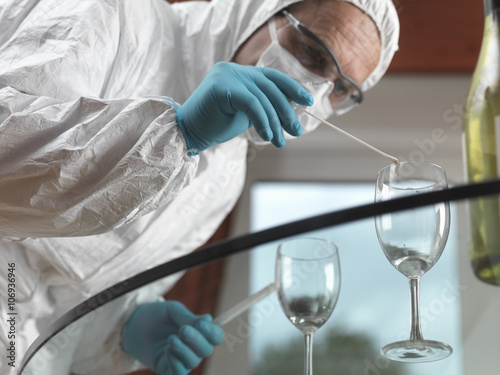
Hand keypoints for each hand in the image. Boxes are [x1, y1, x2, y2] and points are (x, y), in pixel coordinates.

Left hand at [121, 301, 223, 374]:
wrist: (134, 326)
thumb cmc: (157, 316)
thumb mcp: (173, 311)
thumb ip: (189, 317)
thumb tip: (209, 320)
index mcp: (199, 332)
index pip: (216, 337)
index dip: (213, 332)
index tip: (202, 325)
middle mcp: (194, 349)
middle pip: (206, 350)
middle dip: (196, 340)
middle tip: (182, 330)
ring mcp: (182, 361)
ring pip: (193, 362)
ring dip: (184, 350)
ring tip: (171, 339)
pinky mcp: (168, 371)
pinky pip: (179, 373)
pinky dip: (175, 362)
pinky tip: (167, 350)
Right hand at [176, 62, 313, 151]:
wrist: (189, 134)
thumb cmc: (216, 125)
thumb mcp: (247, 113)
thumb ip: (264, 106)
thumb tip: (292, 112)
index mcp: (240, 73)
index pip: (272, 77)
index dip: (292, 88)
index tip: (308, 101)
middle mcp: (234, 69)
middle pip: (270, 88)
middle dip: (286, 111)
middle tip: (296, 131)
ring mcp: (226, 74)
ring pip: (262, 98)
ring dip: (275, 122)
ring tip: (280, 141)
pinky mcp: (221, 86)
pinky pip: (251, 103)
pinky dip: (262, 121)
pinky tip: (267, 136)